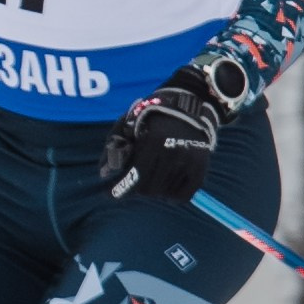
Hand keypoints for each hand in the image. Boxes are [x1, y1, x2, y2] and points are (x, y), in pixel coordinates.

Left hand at [102, 66, 236, 201]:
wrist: (188, 107)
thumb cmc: (152, 117)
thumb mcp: (128, 125)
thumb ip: (113, 148)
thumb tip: (103, 174)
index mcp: (154, 140)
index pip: (135, 175)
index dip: (119, 189)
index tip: (109, 195)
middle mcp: (173, 151)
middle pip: (149, 189)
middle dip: (138, 188)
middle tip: (136, 181)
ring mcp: (189, 161)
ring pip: (164, 194)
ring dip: (155, 190)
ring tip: (153, 176)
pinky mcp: (201, 168)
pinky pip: (182, 196)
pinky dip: (171, 197)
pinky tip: (165, 186)